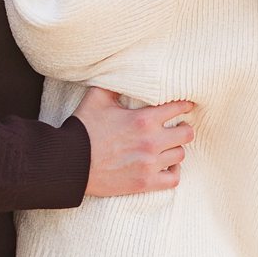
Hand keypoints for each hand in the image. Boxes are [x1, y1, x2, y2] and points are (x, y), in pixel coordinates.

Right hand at [74, 87, 195, 196]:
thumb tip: (123, 73)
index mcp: (144, 119)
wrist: (70, 163)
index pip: (178, 108)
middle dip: (183, 128)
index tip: (186, 106)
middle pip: (187, 133)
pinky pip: (174, 178)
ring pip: (180, 154)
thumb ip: (114, 85)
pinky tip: (166, 165)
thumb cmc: (83, 129)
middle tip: (176, 127)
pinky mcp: (145, 183)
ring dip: (175, 149)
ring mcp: (149, 164)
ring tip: (168, 146)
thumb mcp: (97, 98)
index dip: (185, 105)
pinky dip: (173, 171)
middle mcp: (151, 141)